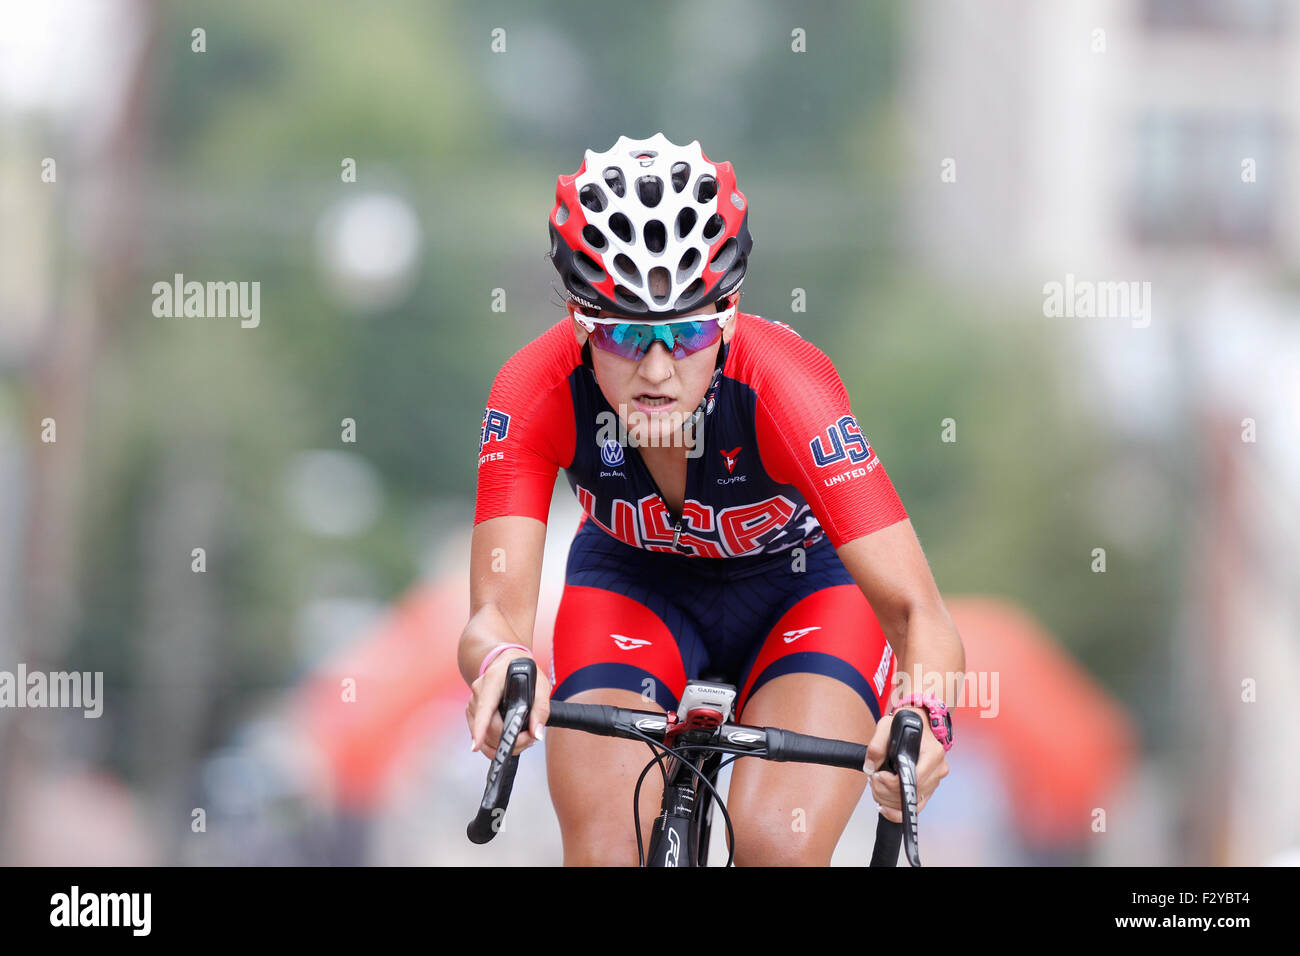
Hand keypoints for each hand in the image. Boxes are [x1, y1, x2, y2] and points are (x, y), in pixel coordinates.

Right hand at [466, 649, 551, 758]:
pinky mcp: (472, 713)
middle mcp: (478, 691)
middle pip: (489, 727)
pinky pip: (480, 736)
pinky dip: (494, 744)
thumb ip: (541, 709)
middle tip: (530, 738)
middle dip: (510, 740)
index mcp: (493, 680)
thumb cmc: (525, 672)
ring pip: (484, 735)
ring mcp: (472, 703)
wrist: (508, 662)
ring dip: (504, 744)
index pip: (485, 707)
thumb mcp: (540, 685)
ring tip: (523, 737)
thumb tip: (537, 734)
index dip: (480, 728)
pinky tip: (509, 741)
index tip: (476, 745)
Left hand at [865, 707, 948, 823]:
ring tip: (877, 785)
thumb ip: (876, 745)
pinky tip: (884, 806)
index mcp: (933, 753)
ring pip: (911, 802)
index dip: (891, 783)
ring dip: (888, 799)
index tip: (877, 775)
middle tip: (873, 779)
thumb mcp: (886, 725)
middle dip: (885, 791)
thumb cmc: (905, 724)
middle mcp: (938, 769)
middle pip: (911, 794)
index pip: (913, 779)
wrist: (917, 724)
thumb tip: (870, 767)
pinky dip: (898, 811)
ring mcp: (935, 780)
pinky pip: (916, 807)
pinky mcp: (929, 788)